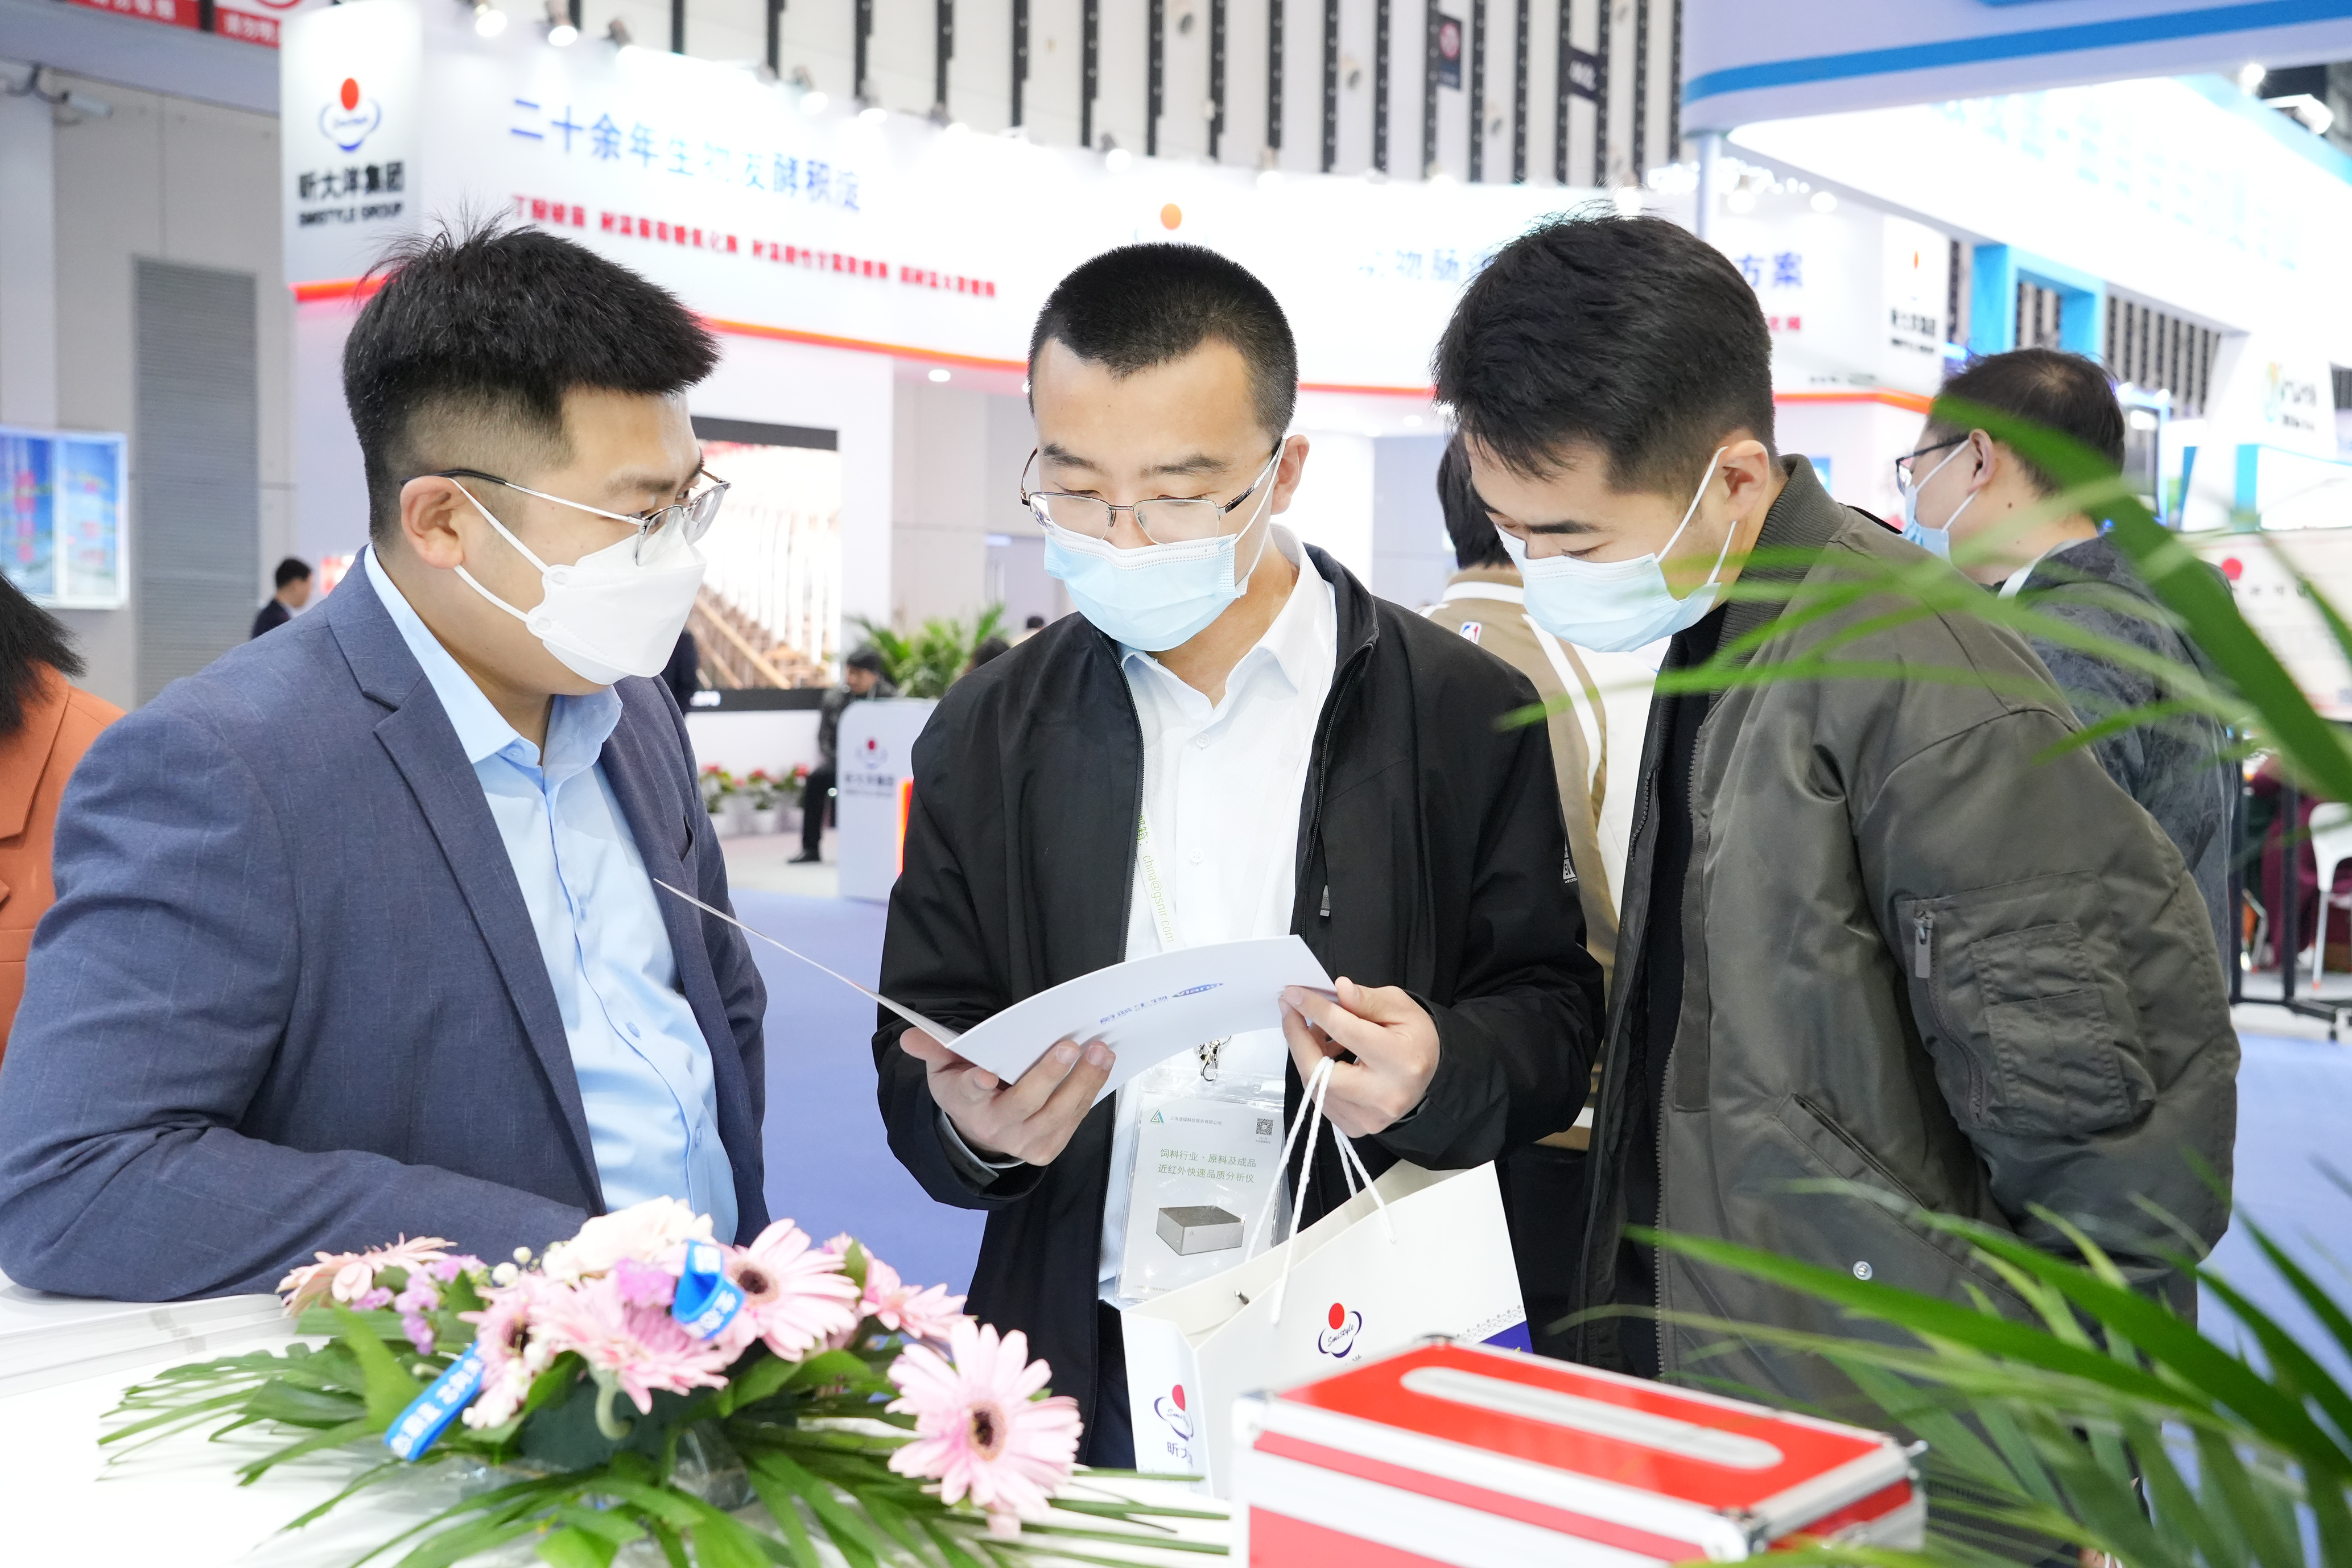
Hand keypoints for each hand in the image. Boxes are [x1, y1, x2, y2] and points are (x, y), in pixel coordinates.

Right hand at [898, 1028, 1114, 1166]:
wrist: (980, 1135)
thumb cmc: (966, 1091)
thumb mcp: (943, 1069)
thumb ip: (932, 1050)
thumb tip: (910, 1037)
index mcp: (965, 1103)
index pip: (968, 1093)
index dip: (975, 1084)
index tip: (984, 1075)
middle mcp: (996, 1127)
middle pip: (1025, 1103)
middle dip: (1048, 1074)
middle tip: (1069, 1045)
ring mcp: (1025, 1141)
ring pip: (1058, 1113)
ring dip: (1083, 1082)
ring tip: (1100, 1051)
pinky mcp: (1048, 1147)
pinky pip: (1073, 1120)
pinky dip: (1090, 1092)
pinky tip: (1102, 1065)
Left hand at [1278, 978, 1439, 1137]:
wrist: (1427, 1075)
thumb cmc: (1414, 1039)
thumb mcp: (1401, 1008)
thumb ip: (1367, 1000)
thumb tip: (1339, 990)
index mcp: (1401, 1061)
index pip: (1348, 1032)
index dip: (1316, 1010)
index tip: (1294, 993)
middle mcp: (1384, 1095)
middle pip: (1320, 1071)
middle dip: (1297, 1037)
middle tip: (1289, 1009)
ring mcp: (1368, 1117)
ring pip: (1315, 1084)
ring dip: (1306, 1052)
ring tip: (1312, 1027)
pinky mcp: (1354, 1126)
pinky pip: (1320, 1097)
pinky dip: (1315, 1071)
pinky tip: (1323, 1052)